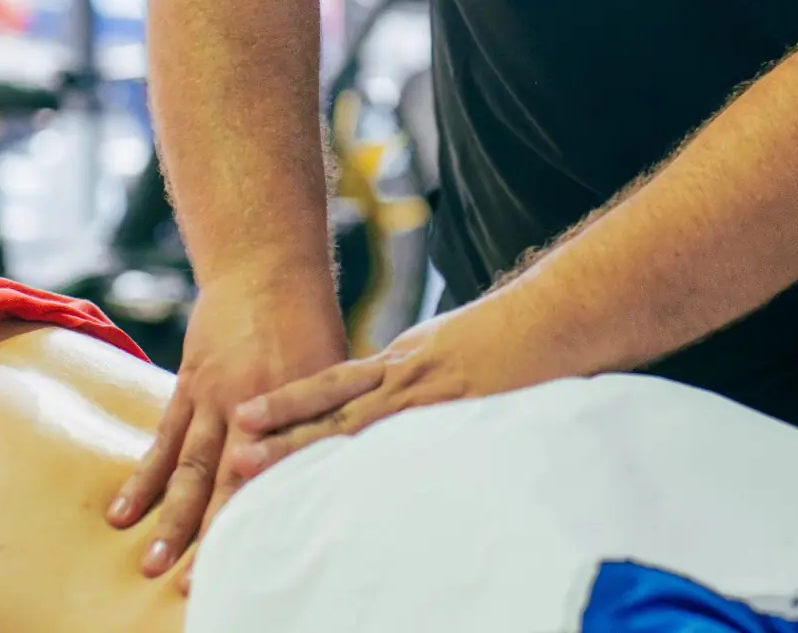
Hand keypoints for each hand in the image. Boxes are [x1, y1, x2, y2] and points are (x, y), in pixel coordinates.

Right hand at [106, 267, 344, 589]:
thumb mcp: (334, 365)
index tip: (265, 563)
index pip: (287, 472)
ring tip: (152, 565)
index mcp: (298, 403)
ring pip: (190, 467)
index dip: (275, 518)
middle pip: (233, 480)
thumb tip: (352, 468)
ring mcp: (215, 397)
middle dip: (218, 535)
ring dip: (171, 518)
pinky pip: (162, 439)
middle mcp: (254, 406)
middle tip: (200, 586)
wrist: (264, 265)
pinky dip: (143, 478)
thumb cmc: (310, 317)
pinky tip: (122, 513)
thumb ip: (331, 418)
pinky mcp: (188, 386)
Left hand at [228, 302, 537, 479]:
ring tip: (259, 465)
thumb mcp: (459, 344)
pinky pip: (405, 442)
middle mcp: (411, 371)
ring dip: (306, 446)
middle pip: (336, 401)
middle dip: (285, 424)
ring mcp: (433, 392)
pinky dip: (369, 463)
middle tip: (237, 444)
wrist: (560, 310)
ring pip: (357, 423)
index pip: (341, 384)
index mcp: (409, 357)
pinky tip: (341, 488)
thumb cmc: (518, 330)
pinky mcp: (459, 410)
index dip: (295, 402)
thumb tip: (409, 390)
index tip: (248, 418)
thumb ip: (429, 369)